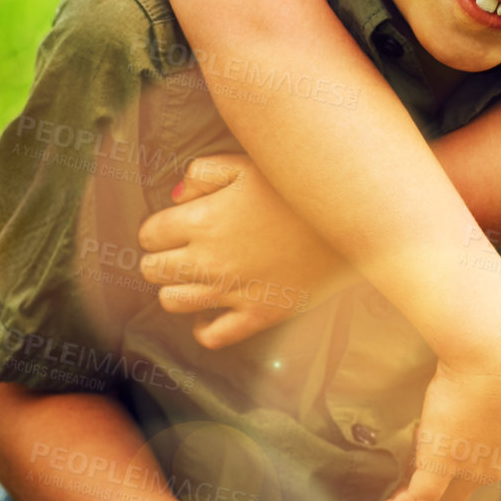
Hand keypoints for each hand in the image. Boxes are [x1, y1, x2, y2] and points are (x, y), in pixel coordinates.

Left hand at [138, 153, 350, 348]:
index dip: (158, 228)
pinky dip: (204, 327)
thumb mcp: (248, 164)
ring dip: (176, 289)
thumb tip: (176, 197)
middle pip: (154, 270)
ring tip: (194, 277)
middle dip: (161, 258)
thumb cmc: (298, 187)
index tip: (173, 225)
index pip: (150, 234)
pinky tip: (210, 313)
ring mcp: (233, 291)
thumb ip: (203, 173)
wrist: (350, 220)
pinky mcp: (259, 314)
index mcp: (203, 220)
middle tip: (180, 250)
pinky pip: (214, 336)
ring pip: (173, 302)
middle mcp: (210, 260)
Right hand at [378, 345, 500, 500]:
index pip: (479, 473)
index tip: (431, 457)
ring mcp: (471, 467)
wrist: (496, 354)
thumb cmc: (500, 355)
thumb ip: (488, 398)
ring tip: (398, 482)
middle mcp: (495, 464)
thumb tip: (470, 389)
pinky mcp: (445, 462)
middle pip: (459, 493)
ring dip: (417, 491)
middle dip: (433, 489)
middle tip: (407, 483)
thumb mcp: (500, 384)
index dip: (454, 470)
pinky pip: (421, 497)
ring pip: (441, 497)